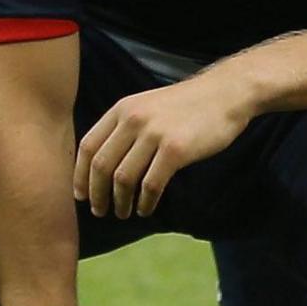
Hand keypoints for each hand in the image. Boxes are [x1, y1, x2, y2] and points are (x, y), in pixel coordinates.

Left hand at [74, 73, 253, 218]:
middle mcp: (134, 119)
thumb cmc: (188, 105)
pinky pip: (151, 185)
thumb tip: (103, 163)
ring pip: (123, 178)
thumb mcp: (148, 105)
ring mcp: (155, 134)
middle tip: (100, 211)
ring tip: (124, 213)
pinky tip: (146, 208)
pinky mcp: (175, 150)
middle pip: (101, 166)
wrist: (226, 93)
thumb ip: (125, 127)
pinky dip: (145, 202)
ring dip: (120, 202)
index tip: (81, 195)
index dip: (80, 175)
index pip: (88, 146)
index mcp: (123, 109)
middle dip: (97, 194)